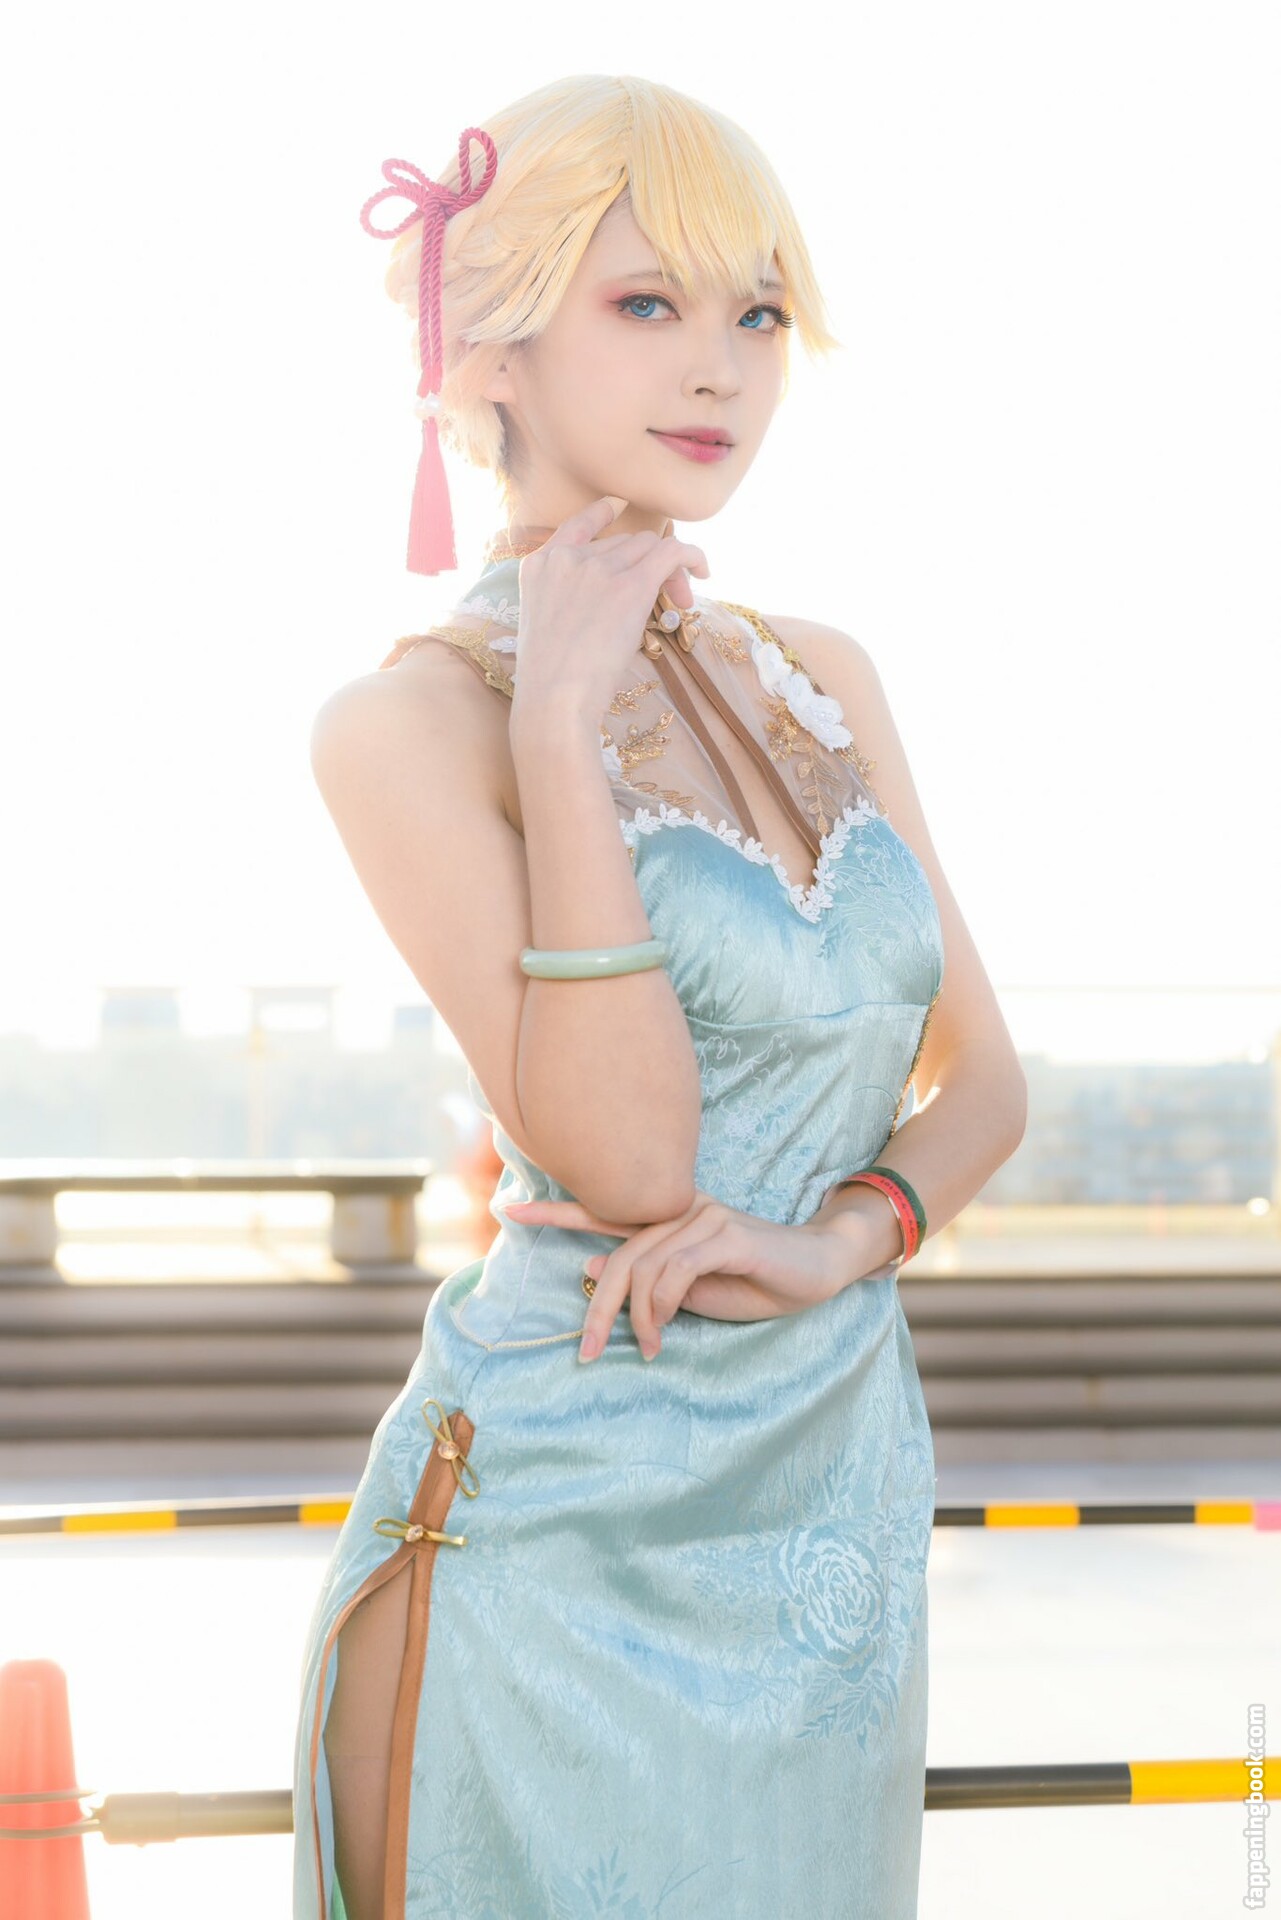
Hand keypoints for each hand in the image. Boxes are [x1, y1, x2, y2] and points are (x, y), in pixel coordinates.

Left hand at [500, 1187, 856, 1361]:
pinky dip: (663, 1306)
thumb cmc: (756, 1280)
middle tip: (585, 1350)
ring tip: (648, 1349)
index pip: (604, 1209)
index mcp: (668, 1217)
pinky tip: (666, 1330)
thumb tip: (590, 1271)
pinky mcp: (726, 1234)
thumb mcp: (693, 1290)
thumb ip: (648, 1280)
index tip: (509, 1210)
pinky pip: (675, 1271)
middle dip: (597, 1308)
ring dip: (638, 1318)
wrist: (818, 1269)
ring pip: (643, 1267)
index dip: (555, 1211)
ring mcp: (703, 1217)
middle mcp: (680, 1208)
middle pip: (618, 1255)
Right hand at [508, 496, 709, 729]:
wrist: (554, 699)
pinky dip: (692, 556)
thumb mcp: (545, 626)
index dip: (601, 515)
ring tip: (680, 605)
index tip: (617, 507)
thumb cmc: (550, 681)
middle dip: (645, 564)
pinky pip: (672, 553)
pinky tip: (704, 570)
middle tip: (665, 600)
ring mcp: (599, 568)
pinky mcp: (631, 585)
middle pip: (624, 541)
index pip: (576, 525)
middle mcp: (569, 558)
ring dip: (668, 570)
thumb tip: (613, 598)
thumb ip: (568, 599)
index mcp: (540, 566)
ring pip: (648, 548)